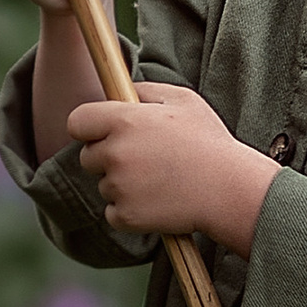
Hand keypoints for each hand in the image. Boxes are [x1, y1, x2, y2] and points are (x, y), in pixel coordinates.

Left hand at [68, 85, 282, 256]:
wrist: (230, 190)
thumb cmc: (209, 142)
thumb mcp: (183, 100)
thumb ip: (145, 90)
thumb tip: (122, 91)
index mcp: (124, 120)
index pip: (77, 122)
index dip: (88, 128)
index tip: (100, 133)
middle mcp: (115, 153)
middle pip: (87, 157)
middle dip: (108, 158)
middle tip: (144, 159)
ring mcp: (118, 186)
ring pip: (104, 185)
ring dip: (122, 185)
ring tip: (160, 180)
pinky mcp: (125, 215)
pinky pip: (113, 212)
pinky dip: (129, 211)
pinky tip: (158, 201)